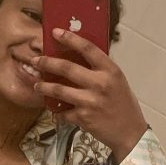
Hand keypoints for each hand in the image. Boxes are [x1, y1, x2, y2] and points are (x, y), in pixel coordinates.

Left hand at [32, 28, 148, 163]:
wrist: (129, 132)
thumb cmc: (123, 104)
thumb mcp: (117, 81)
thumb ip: (100, 70)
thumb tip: (78, 57)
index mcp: (110, 70)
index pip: (88, 48)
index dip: (70, 39)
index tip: (56, 32)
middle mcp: (100, 83)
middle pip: (67, 68)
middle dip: (47, 63)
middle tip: (36, 61)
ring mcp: (90, 101)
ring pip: (59, 90)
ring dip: (44, 87)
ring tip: (37, 85)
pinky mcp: (83, 118)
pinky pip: (63, 112)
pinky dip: (56, 111)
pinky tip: (54, 110)